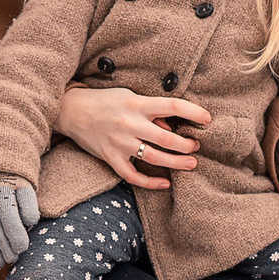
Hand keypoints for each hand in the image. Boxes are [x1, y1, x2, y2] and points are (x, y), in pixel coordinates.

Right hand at [0, 178, 40, 268]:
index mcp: (2, 195)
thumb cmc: (14, 187)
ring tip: (0, 264)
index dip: (16, 235)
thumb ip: (29, 205)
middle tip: (13, 259)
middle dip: (4, 247)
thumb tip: (31, 222)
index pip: (9, 218)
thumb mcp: (25, 190)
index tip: (23, 248)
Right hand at [54, 87, 212, 189]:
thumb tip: (170, 125)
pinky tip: (165, 184)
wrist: (71, 111)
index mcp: (137, 103)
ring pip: (154, 158)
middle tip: (196, 146)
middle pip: (167, 138)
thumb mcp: (129, 96)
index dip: (194, 113)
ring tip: (190, 164)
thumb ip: (150, 110)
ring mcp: (119, 142)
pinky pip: (132, 175)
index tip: (208, 120)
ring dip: (176, 163)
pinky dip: (150, 183)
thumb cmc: (104, 101)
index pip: (172, 106)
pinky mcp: (110, 157)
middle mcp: (129, 123)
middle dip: (187, 145)